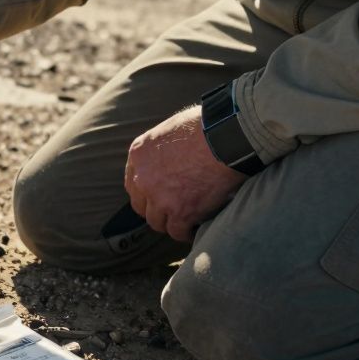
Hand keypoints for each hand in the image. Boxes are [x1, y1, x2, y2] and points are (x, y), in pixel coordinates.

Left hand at [124, 105, 247, 241]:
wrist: (225, 137)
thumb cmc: (206, 126)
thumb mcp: (171, 129)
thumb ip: (162, 148)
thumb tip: (169, 157)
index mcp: (139, 155)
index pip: (133, 182)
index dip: (146, 192)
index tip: (158, 196)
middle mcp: (143, 178)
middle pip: (142, 205)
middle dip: (156, 209)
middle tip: (172, 210)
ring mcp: (159, 197)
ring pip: (157, 222)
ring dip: (170, 222)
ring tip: (185, 221)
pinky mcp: (180, 212)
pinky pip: (178, 232)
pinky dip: (186, 233)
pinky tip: (195, 229)